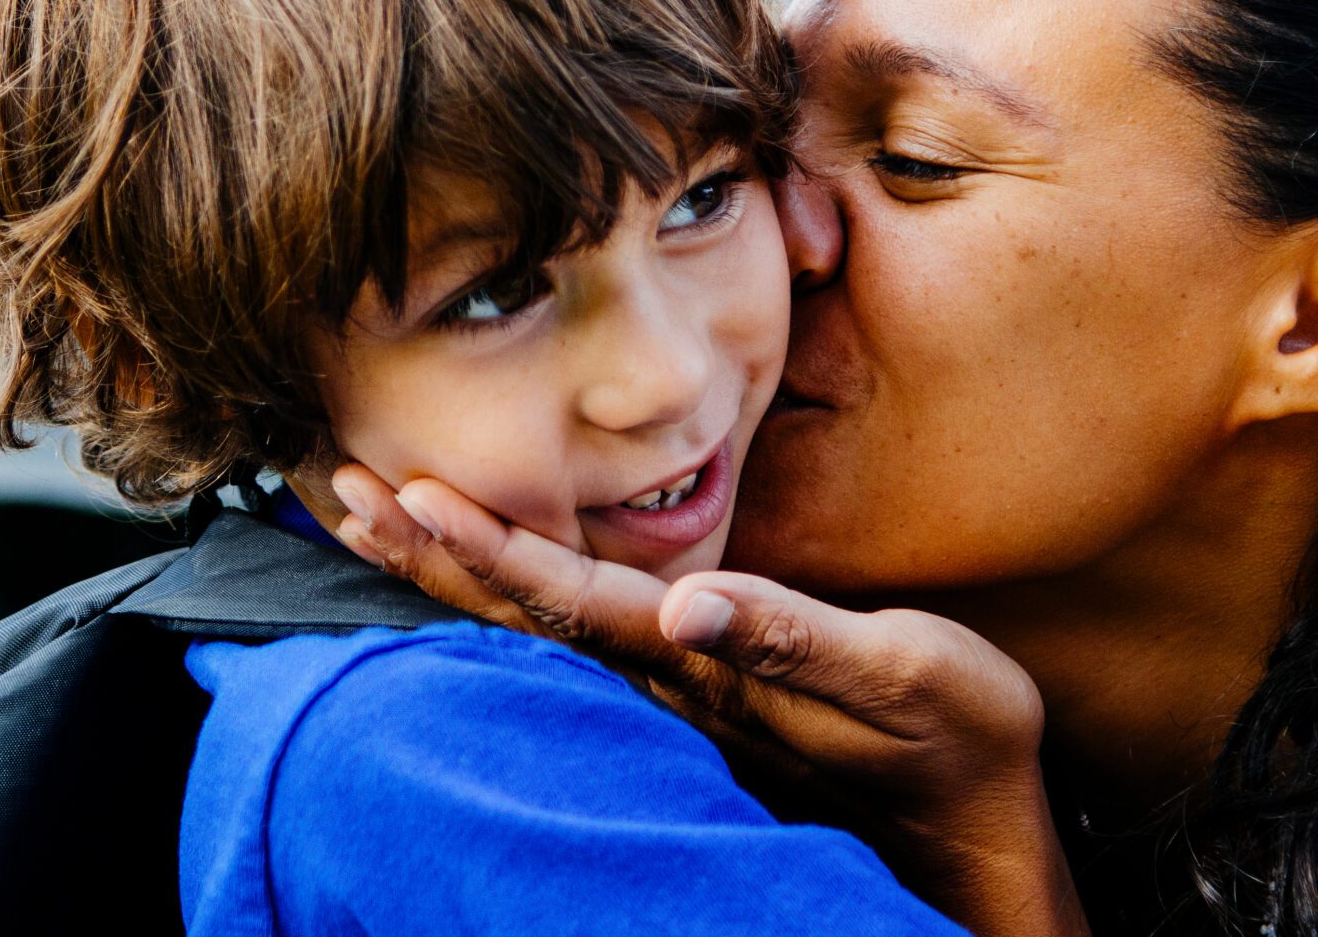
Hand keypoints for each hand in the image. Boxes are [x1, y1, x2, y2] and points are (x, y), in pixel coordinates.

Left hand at [328, 462, 1088, 936]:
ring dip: (453, 573)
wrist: (977, 824)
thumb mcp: (903, 674)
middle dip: (432, 552)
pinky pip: (577, 635)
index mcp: (708, 662)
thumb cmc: (954, 739)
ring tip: (378, 521)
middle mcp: (675, 678)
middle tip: (340, 492)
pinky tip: (478, 577)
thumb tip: (690, 601)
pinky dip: (511, 594)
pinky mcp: (700, 690)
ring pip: (538, 626)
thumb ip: (795, 639)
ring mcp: (679, 691)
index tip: (408, 496)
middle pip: (525, 612)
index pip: (571, 597)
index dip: (488, 547)